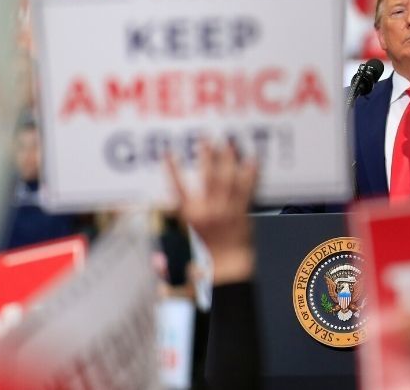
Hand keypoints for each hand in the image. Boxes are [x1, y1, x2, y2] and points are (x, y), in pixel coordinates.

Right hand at [164, 140, 257, 284]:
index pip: (176, 188)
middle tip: (206, 137)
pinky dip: (249, 175)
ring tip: (229, 142)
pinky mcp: (242, 213)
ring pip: (227, 179)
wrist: (229, 272)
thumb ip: (165, 263)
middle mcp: (208, 210)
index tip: (168, 152)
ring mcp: (226, 210)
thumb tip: (156, 261)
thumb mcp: (180, 258)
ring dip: (228, 159)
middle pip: (207, 176)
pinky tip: (252, 160)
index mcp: (189, 217)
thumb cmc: (204, 264)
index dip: (171, 169)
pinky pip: (246, 190)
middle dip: (206, 155)